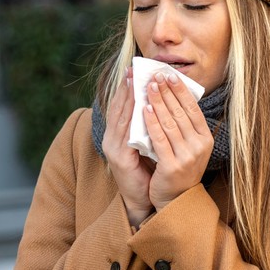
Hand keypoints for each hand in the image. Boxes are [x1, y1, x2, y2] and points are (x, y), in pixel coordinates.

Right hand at [102, 68, 153, 223]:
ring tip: (135, 80)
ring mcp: (113, 148)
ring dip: (128, 98)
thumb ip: (148, 127)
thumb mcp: (148, 144)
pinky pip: (127, 133)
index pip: (121, 106)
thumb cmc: (148, 171)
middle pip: (118, 108)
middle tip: (133, 69)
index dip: (126, 88)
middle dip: (125, 88)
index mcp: (118, 135)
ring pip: (121, 117)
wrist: (144, 200)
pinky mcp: (120, 158)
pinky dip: (133, 117)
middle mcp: (111, 139)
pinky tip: (140, 105)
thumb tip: (158, 104)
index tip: (134, 70)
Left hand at [144, 72, 213, 209]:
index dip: (181, 90)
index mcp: (206, 138)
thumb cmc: (179, 167)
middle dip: (167, 91)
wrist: (175, 199)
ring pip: (169, 123)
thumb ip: (185, 125)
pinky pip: (159, 138)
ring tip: (148, 87)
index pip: (192, 108)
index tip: (169, 74)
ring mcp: (187, 156)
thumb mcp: (189, 145)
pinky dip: (151, 122)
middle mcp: (200, 146)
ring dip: (157, 101)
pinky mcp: (172, 166)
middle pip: (180, 112)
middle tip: (155, 75)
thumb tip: (174, 94)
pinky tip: (143, 109)